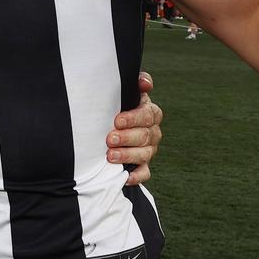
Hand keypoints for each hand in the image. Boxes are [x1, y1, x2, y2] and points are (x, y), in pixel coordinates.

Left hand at [106, 71, 163, 185]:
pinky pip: (144, 173)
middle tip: (110, 139)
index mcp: (149, 113)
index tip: (117, 121)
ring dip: (127, 155)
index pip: (148, 115)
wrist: (106, 127)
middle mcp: (152, 132)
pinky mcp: (142, 166)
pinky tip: (125, 176)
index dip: (133, 118)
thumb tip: (144, 82)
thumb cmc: (115, 106)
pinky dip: (136, 176)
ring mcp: (148, 150)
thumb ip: (134, 84)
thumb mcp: (123, 93)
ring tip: (110, 155)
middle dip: (127, 138)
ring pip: (145, 154)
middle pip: (145, 135)